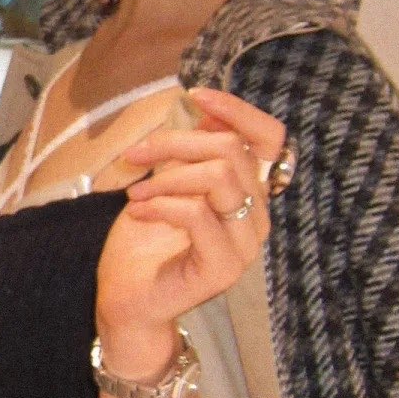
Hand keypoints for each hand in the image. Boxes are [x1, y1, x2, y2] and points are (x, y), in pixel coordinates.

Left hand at [94, 87, 286, 373]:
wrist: (129, 301)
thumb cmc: (146, 241)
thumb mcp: (167, 182)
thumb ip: (191, 151)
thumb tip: (205, 106)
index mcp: (249, 193)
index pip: (270, 139)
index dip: (238, 110)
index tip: (195, 96)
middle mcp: (257, 218)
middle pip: (231, 151)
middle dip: (176, 143)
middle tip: (135, 156)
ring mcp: (244, 246)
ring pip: (218, 178)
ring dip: (166, 176)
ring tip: (135, 193)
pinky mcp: (223, 268)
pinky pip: (198, 214)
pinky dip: (160, 204)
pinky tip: (137, 211)